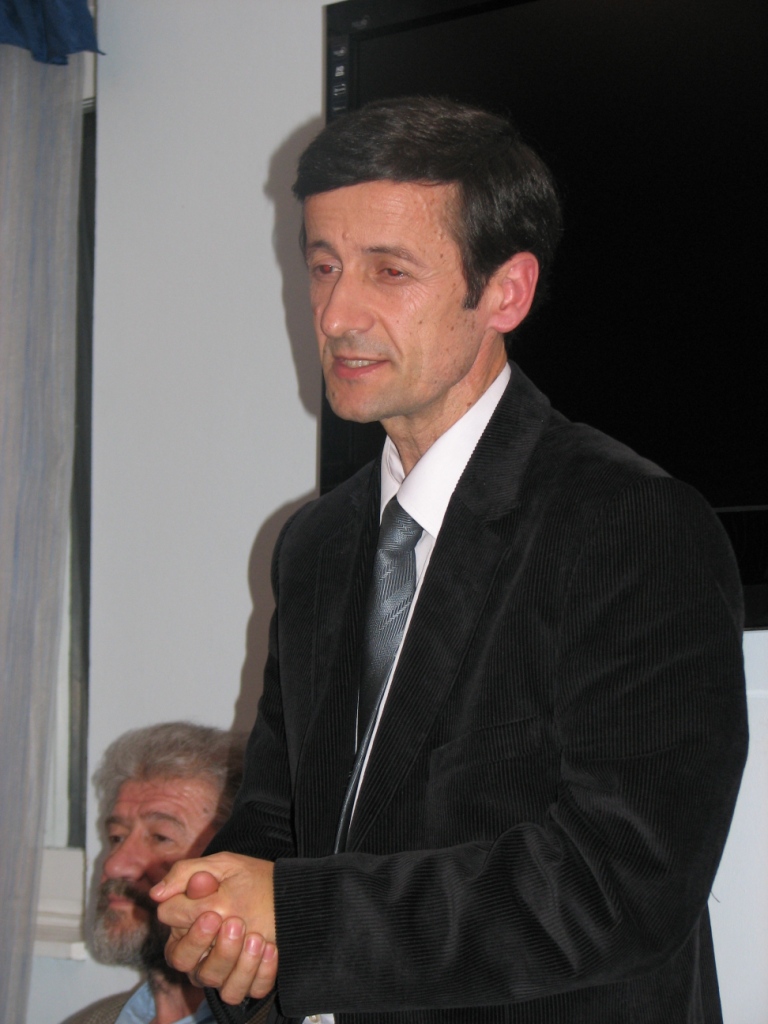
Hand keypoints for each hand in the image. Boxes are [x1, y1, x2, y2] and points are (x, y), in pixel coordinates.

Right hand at [150, 853, 277, 1003]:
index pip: (176, 949)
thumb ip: (185, 874)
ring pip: (222, 986)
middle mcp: (202, 960)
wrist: (287, 889)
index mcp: (187, 934)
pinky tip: (271, 948)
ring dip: (241, 962)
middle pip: (196, 973)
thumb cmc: (247, 879)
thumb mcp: (220, 867)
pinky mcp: (251, 981)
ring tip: (257, 937)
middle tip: (235, 923)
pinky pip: (252, 990)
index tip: (212, 913)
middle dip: (216, 950)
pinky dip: (262, 972)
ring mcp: (226, 973)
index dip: (192, 934)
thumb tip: (156, 894)